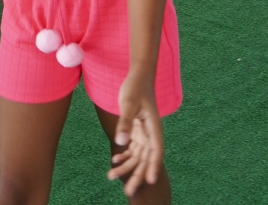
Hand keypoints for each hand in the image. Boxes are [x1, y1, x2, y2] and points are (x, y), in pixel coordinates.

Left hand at [107, 75, 164, 195]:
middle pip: (145, 159)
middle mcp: (151, 134)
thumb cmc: (135, 88)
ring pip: (137, 156)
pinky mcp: (137, 130)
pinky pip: (132, 148)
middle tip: (128, 190)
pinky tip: (114, 161)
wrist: (138, 77)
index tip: (150, 181)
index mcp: (154, 128)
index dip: (153, 166)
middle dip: (137, 175)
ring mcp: (144, 133)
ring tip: (111, 176)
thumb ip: (125, 122)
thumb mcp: (128, 102)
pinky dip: (124, 155)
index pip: (156, 151)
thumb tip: (121, 142)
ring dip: (126, 167)